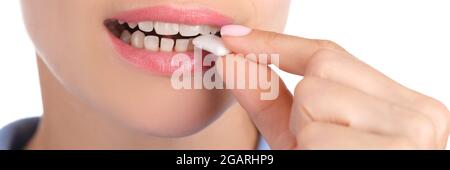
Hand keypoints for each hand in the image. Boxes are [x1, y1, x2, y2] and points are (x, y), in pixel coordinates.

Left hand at [216, 25, 449, 148]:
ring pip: (316, 99)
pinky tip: (332, 166)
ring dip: (306, 136)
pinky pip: (318, 136)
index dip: (275, 44)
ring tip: (330, 159)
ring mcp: (414, 135)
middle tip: (319, 147)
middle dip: (301, 110)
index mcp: (403, 105)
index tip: (233, 39)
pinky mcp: (397, 152)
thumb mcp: (303, 141)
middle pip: (321, 73)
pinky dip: (311, 154)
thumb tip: (233, 60)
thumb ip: (271, 100)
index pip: (330, 53)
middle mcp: (421, 113)